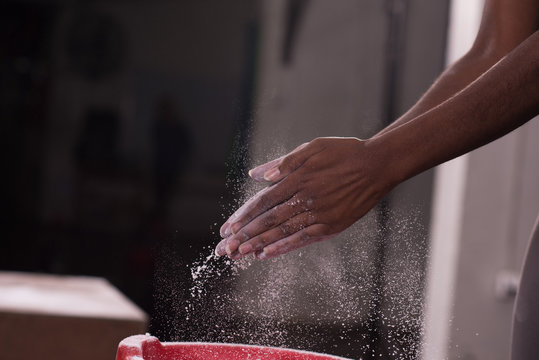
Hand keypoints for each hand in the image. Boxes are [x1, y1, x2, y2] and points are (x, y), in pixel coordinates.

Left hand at [215, 137, 394, 259]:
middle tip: (223, 249)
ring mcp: (318, 215)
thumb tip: (257, 175)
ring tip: (237, 255)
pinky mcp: (331, 226)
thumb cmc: (344, 152)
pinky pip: (302, 239)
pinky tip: (266, 254)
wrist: (378, 165)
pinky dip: (283, 247)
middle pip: (267, 220)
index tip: (226, 227)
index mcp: (298, 178)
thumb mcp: (312, 147)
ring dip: (257, 245)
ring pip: (282, 232)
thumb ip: (284, 162)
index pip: (263, 201)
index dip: (243, 215)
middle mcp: (305, 199)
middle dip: (243, 235)